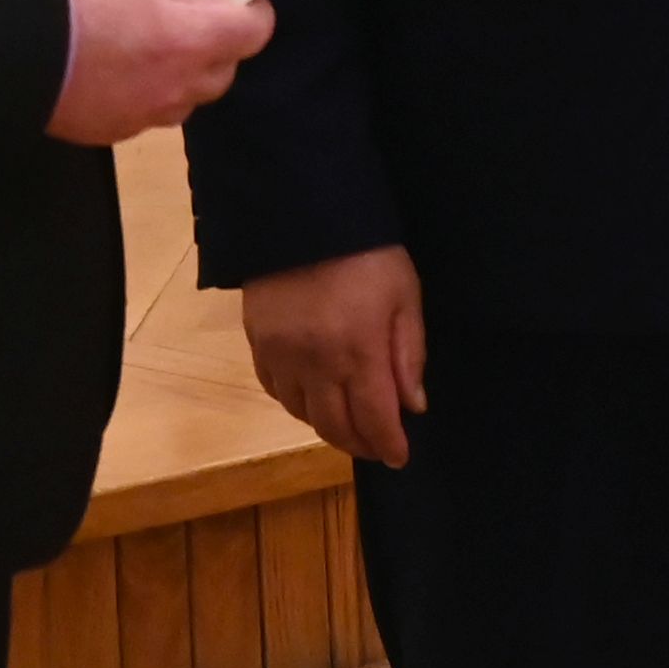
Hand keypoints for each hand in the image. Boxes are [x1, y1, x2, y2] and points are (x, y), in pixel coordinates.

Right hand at [48, 0, 269, 144]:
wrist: (11, 48)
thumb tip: (195, 5)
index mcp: (191, 41)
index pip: (253, 34)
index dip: (254, 14)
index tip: (243, 1)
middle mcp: (178, 87)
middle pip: (223, 71)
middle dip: (218, 45)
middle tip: (192, 18)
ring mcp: (146, 116)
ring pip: (187, 97)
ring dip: (183, 72)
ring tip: (151, 45)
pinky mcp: (114, 132)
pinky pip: (149, 112)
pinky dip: (146, 91)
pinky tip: (118, 70)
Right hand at [241, 246, 427, 466]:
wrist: (301, 211)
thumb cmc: (366, 250)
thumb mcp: (404, 294)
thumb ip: (409, 352)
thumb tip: (412, 405)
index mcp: (357, 352)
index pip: (374, 419)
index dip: (388, 445)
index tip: (399, 457)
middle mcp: (315, 364)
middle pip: (334, 426)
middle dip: (359, 444)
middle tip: (376, 447)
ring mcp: (280, 355)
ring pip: (302, 413)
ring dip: (327, 425)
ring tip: (347, 422)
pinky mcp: (256, 341)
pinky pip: (274, 389)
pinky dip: (296, 402)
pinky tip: (311, 395)